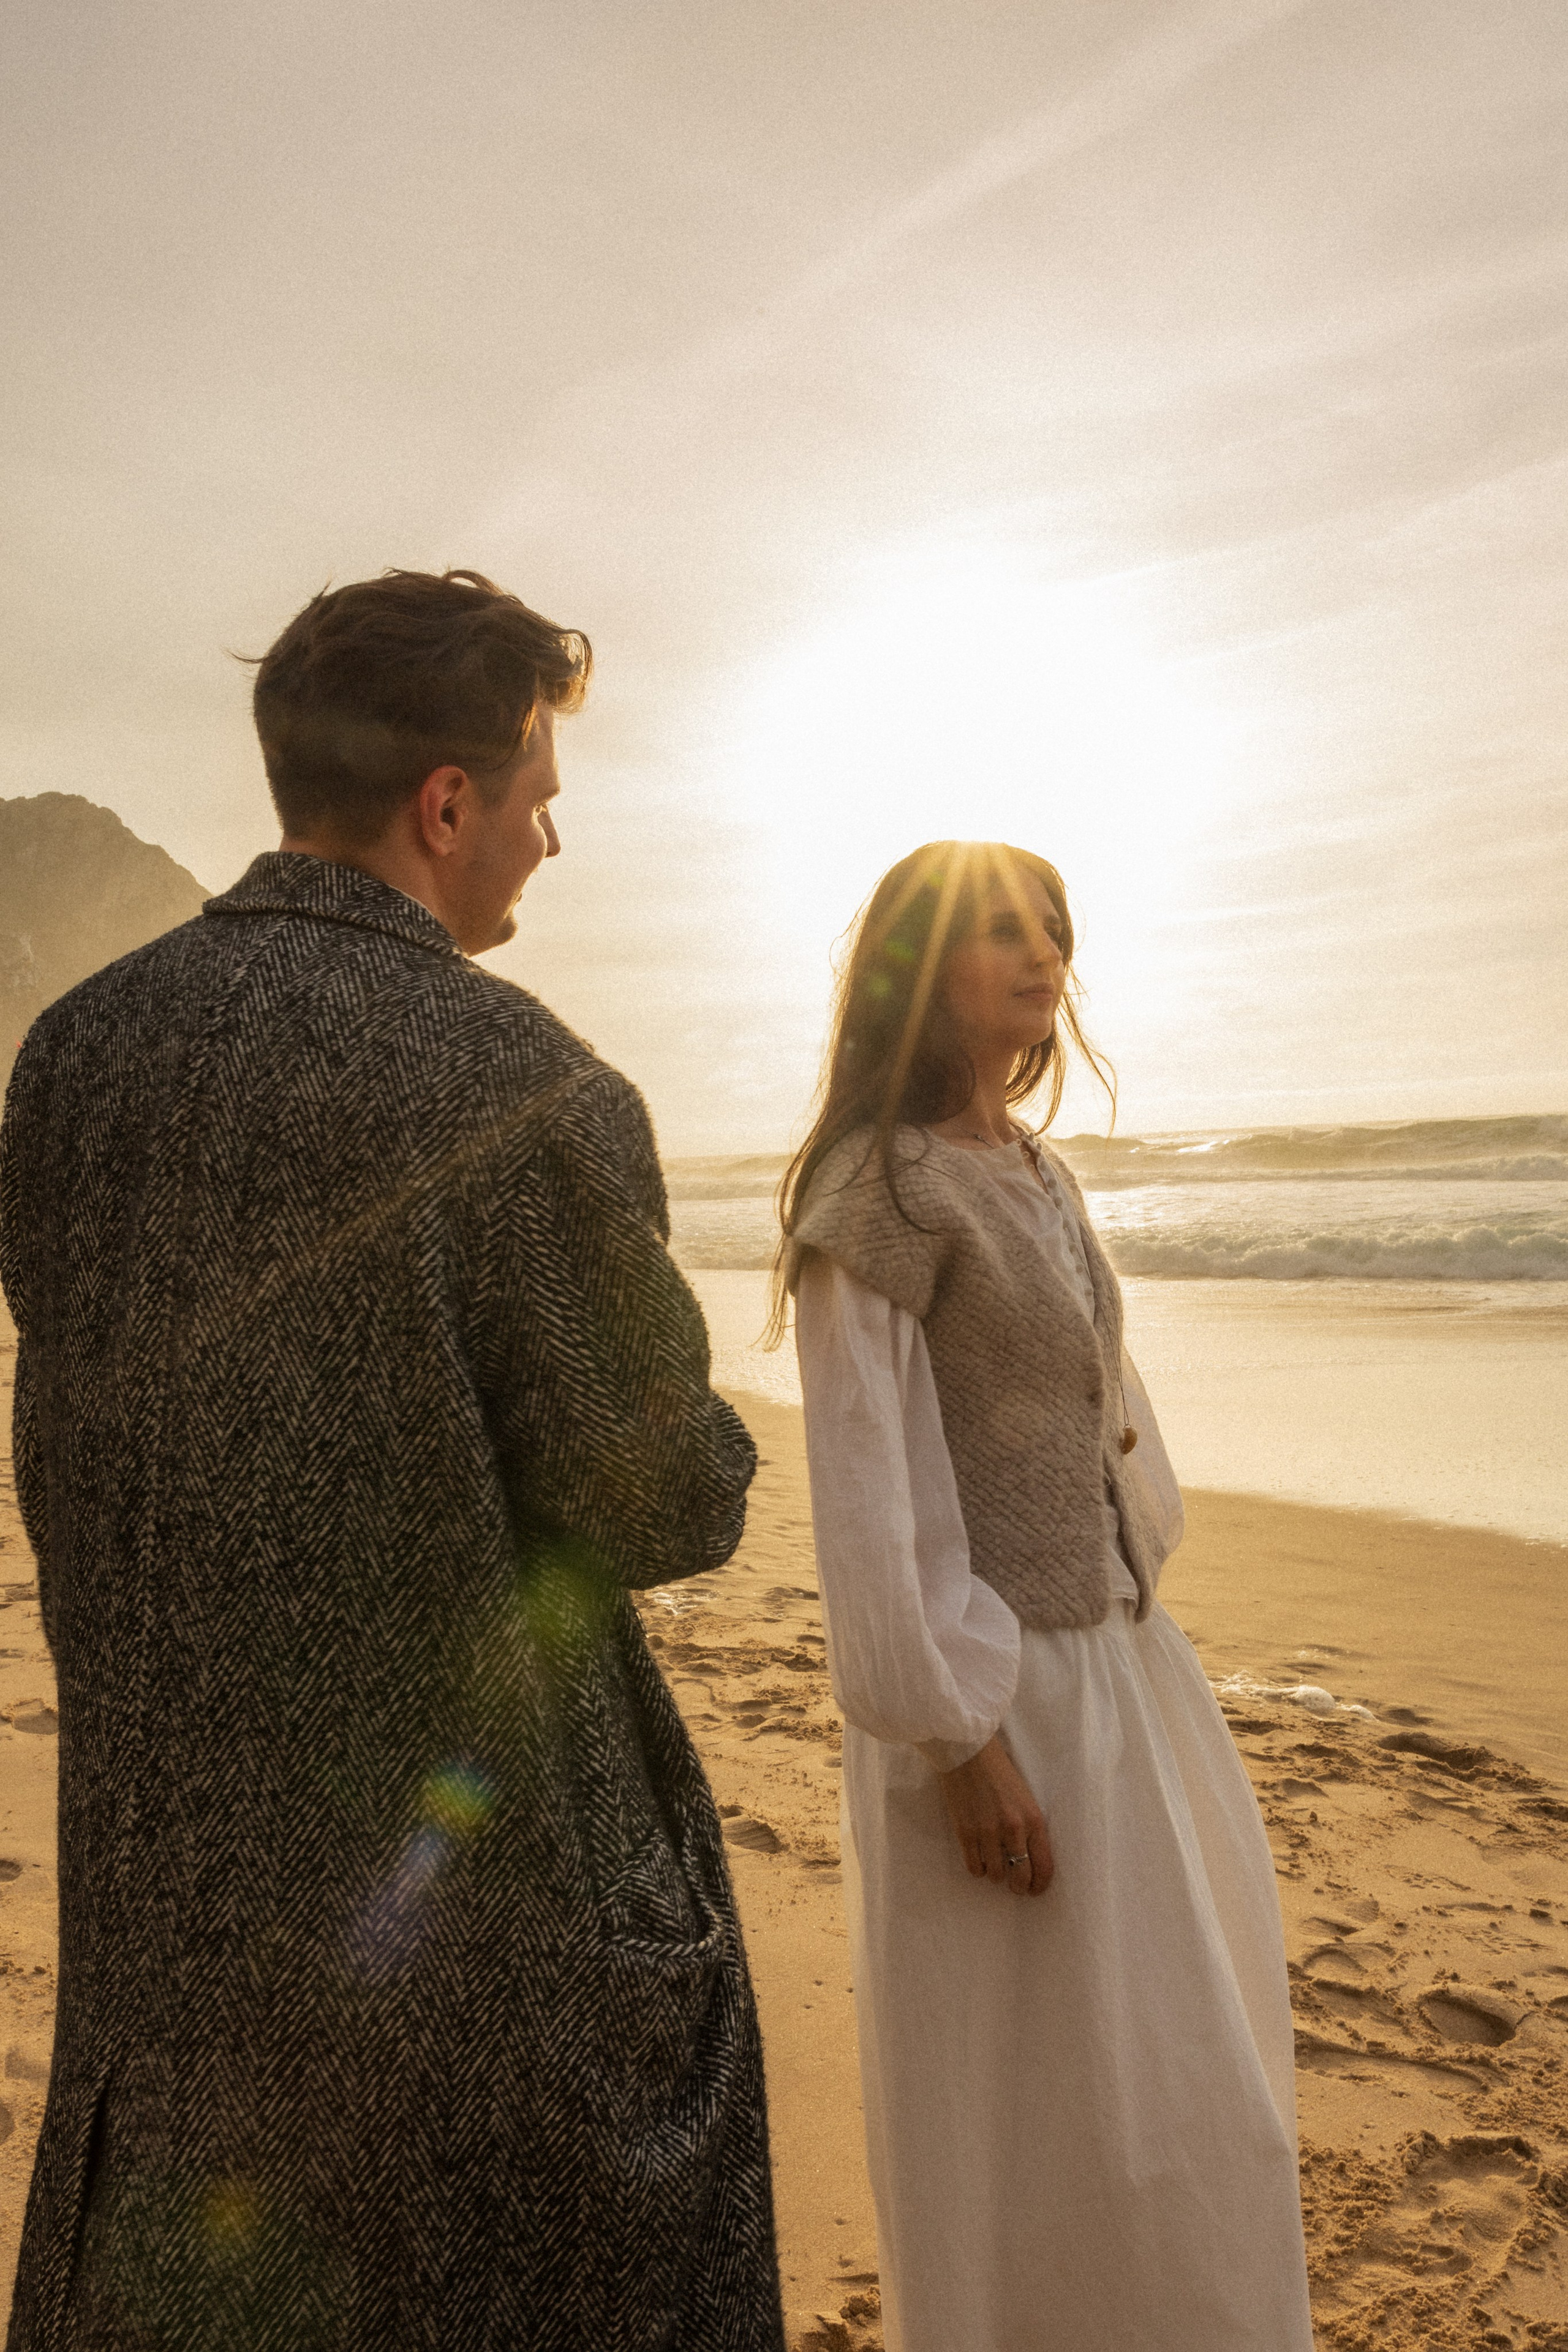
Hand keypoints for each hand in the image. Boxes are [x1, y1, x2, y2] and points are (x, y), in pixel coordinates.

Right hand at [939, 1734, 1053, 1896]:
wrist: (968, 1753)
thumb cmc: (1000, 1772)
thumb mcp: (1025, 1798)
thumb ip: (1029, 1827)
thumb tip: (1029, 1858)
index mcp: (1034, 1819)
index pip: (1044, 1866)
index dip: (1040, 1885)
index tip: (1035, 1890)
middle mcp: (1013, 1829)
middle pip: (1021, 1877)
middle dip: (1019, 1887)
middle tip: (1015, 1885)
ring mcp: (988, 1832)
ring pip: (995, 1875)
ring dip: (995, 1874)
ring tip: (993, 1862)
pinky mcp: (966, 1832)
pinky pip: (974, 1867)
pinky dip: (977, 1867)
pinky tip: (978, 1857)